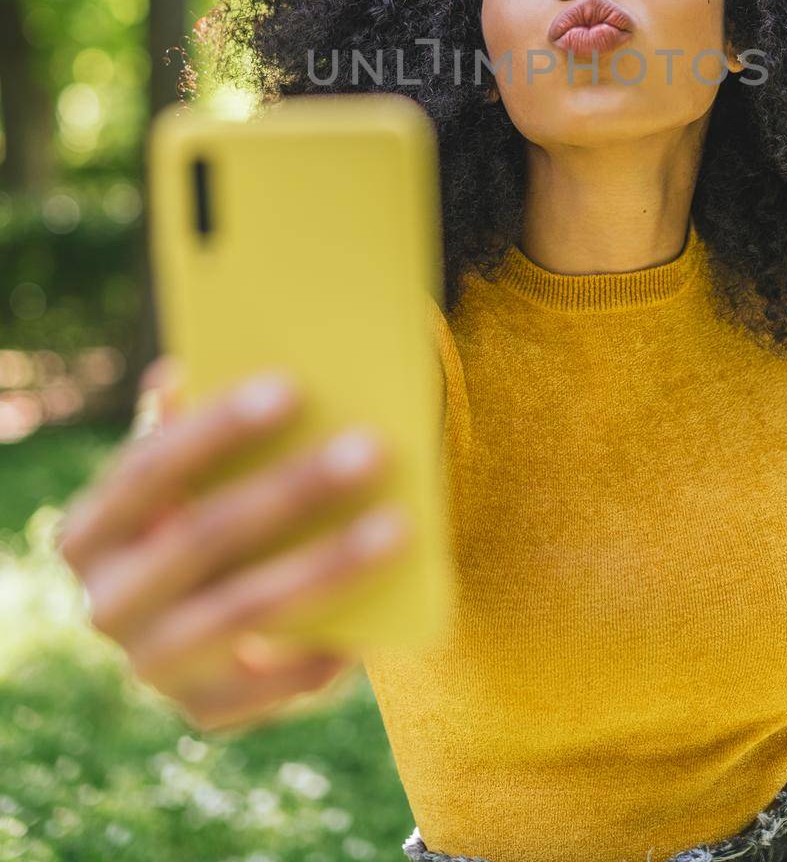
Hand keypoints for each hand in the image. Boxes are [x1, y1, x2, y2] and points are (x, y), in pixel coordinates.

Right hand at [57, 355, 408, 733]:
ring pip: (245, 612)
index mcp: (88, 531)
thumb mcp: (182, 472)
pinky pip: (270, 686)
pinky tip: (374, 622)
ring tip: (397, 525)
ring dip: (326, 566)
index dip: (217, 427)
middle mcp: (105, 603)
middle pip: (204, 536)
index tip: (292, 386)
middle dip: (292, 489)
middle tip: (371, 447)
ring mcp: (150, 665)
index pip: (148, 468)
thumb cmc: (196, 511)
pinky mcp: (201, 710)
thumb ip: (183, 425)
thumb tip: (177, 375)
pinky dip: (321, 653)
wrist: (186, 620)